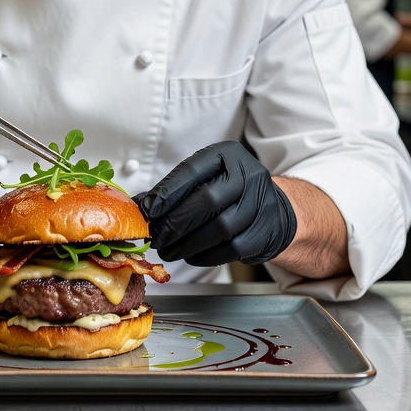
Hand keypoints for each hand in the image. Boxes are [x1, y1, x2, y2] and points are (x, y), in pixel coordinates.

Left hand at [133, 141, 296, 266]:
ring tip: (169, 250)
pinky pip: (230, 249)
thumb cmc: (229, 194)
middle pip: (207, 201)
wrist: (274, 212)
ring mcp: (260, 205)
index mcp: (228, 155)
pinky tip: (190, 256)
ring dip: (188, 244)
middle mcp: (248, 175)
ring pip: (219, 228)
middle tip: (156, 237)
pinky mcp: (264, 233)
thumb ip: (174, 191)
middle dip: (175, 222)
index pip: (192, 170)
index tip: (146, 211)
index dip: (166, 192)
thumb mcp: (206, 179)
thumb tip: (136, 207)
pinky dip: (205, 256)